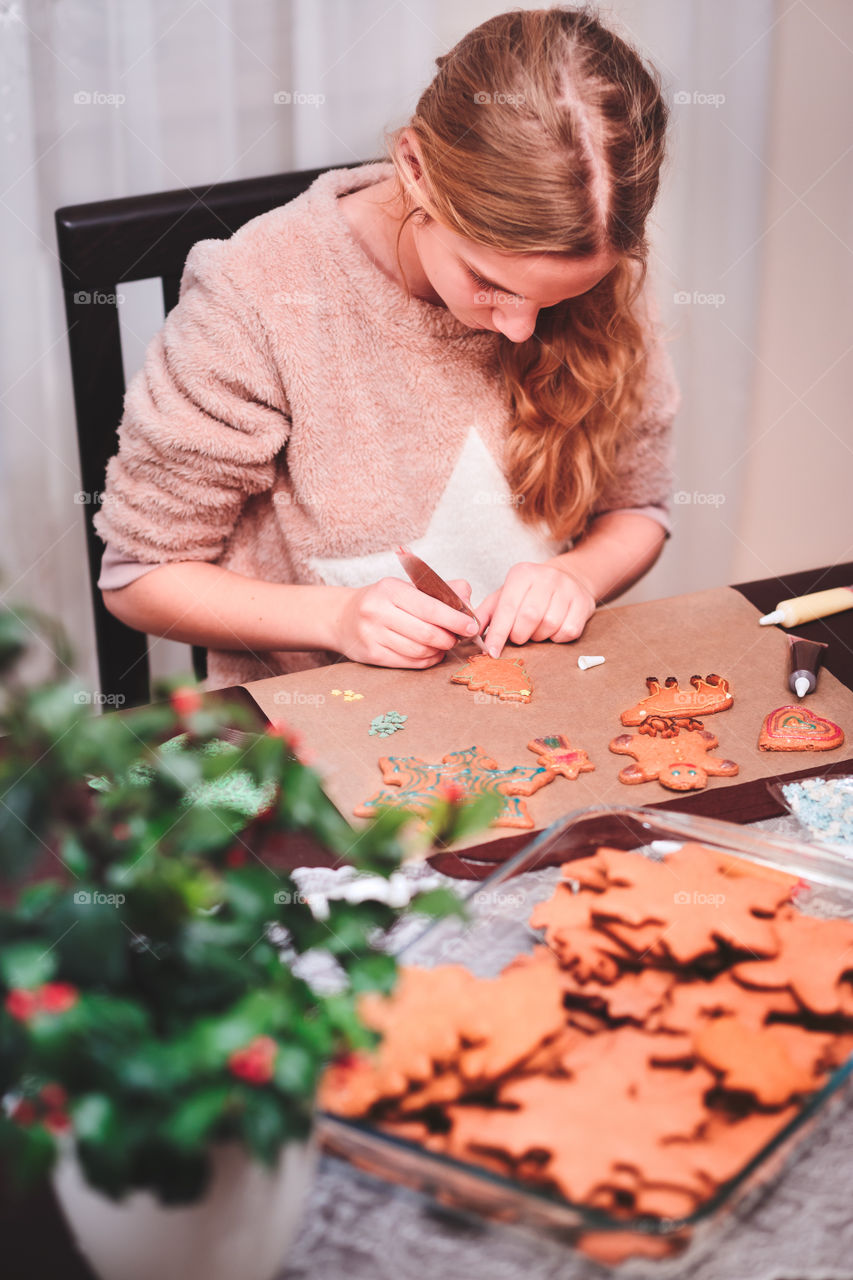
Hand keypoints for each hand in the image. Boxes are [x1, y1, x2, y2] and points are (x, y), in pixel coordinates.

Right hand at [332, 577, 478, 667]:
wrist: (342, 617)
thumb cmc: (383, 601)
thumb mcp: (407, 587)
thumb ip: (441, 590)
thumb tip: (468, 603)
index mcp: (390, 589)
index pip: (430, 607)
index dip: (454, 619)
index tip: (471, 626)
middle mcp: (377, 611)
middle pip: (426, 633)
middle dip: (449, 638)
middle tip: (458, 637)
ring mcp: (372, 635)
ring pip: (419, 650)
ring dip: (438, 650)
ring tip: (444, 644)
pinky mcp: (371, 655)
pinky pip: (409, 662)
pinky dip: (426, 660)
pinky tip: (431, 653)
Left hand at [476, 562, 595, 655]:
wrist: (568, 578)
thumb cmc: (531, 591)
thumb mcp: (505, 594)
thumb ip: (487, 613)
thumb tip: (470, 632)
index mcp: (522, 574)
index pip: (507, 607)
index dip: (498, 633)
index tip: (492, 651)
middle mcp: (546, 577)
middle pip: (529, 617)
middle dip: (520, 635)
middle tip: (519, 636)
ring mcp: (567, 589)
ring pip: (549, 625)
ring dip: (539, 636)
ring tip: (536, 630)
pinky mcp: (583, 603)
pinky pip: (568, 631)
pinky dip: (557, 637)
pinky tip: (552, 630)